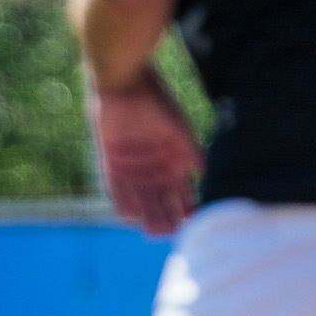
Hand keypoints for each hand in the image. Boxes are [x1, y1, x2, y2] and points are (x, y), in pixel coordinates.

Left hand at [93, 69, 203, 235]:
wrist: (125, 82)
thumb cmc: (157, 102)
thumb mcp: (178, 127)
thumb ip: (190, 150)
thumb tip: (203, 172)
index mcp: (172, 160)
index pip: (181, 190)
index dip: (186, 206)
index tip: (191, 221)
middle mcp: (152, 167)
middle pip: (160, 199)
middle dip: (166, 216)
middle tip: (170, 233)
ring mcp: (132, 165)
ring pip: (140, 197)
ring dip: (147, 214)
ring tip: (153, 231)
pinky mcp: (111, 161)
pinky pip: (115, 187)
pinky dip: (122, 200)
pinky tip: (129, 216)